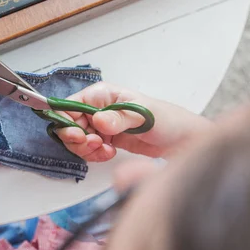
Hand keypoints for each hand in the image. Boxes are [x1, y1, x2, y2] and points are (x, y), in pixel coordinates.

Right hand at [55, 82, 211, 161]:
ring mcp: (101, 125)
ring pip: (77, 139)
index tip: (79, 135)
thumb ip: (119, 118)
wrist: (181, 141)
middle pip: (69, 124)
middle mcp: (98, 108)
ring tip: (105, 150)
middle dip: (78, 139)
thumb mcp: (144, 116)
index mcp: (103, 94)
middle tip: (94, 145)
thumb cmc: (168, 119)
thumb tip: (99, 119)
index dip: (68, 121)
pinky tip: (110, 153)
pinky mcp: (105, 140)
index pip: (70, 105)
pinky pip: (89, 149)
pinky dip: (95, 155)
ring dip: (87, 149)